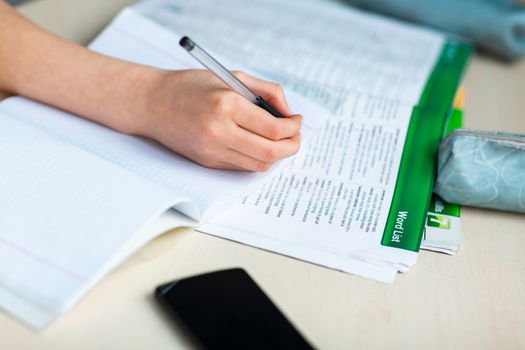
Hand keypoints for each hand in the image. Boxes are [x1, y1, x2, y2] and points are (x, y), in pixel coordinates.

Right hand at [134, 69, 301, 170]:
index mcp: (227, 106)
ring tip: (278, 140)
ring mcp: (211, 151)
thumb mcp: (233, 77)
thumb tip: (289, 114)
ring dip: (275, 155)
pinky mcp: (207, 162)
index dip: (293, 128)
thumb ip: (267, 92)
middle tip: (295, 136)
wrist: (153, 103)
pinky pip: (242, 166)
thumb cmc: (193, 86)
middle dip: (291, 146)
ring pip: (259, 164)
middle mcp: (219, 132)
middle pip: (271, 153)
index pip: (274, 130)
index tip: (296, 121)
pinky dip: (256, 158)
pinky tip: (257, 144)